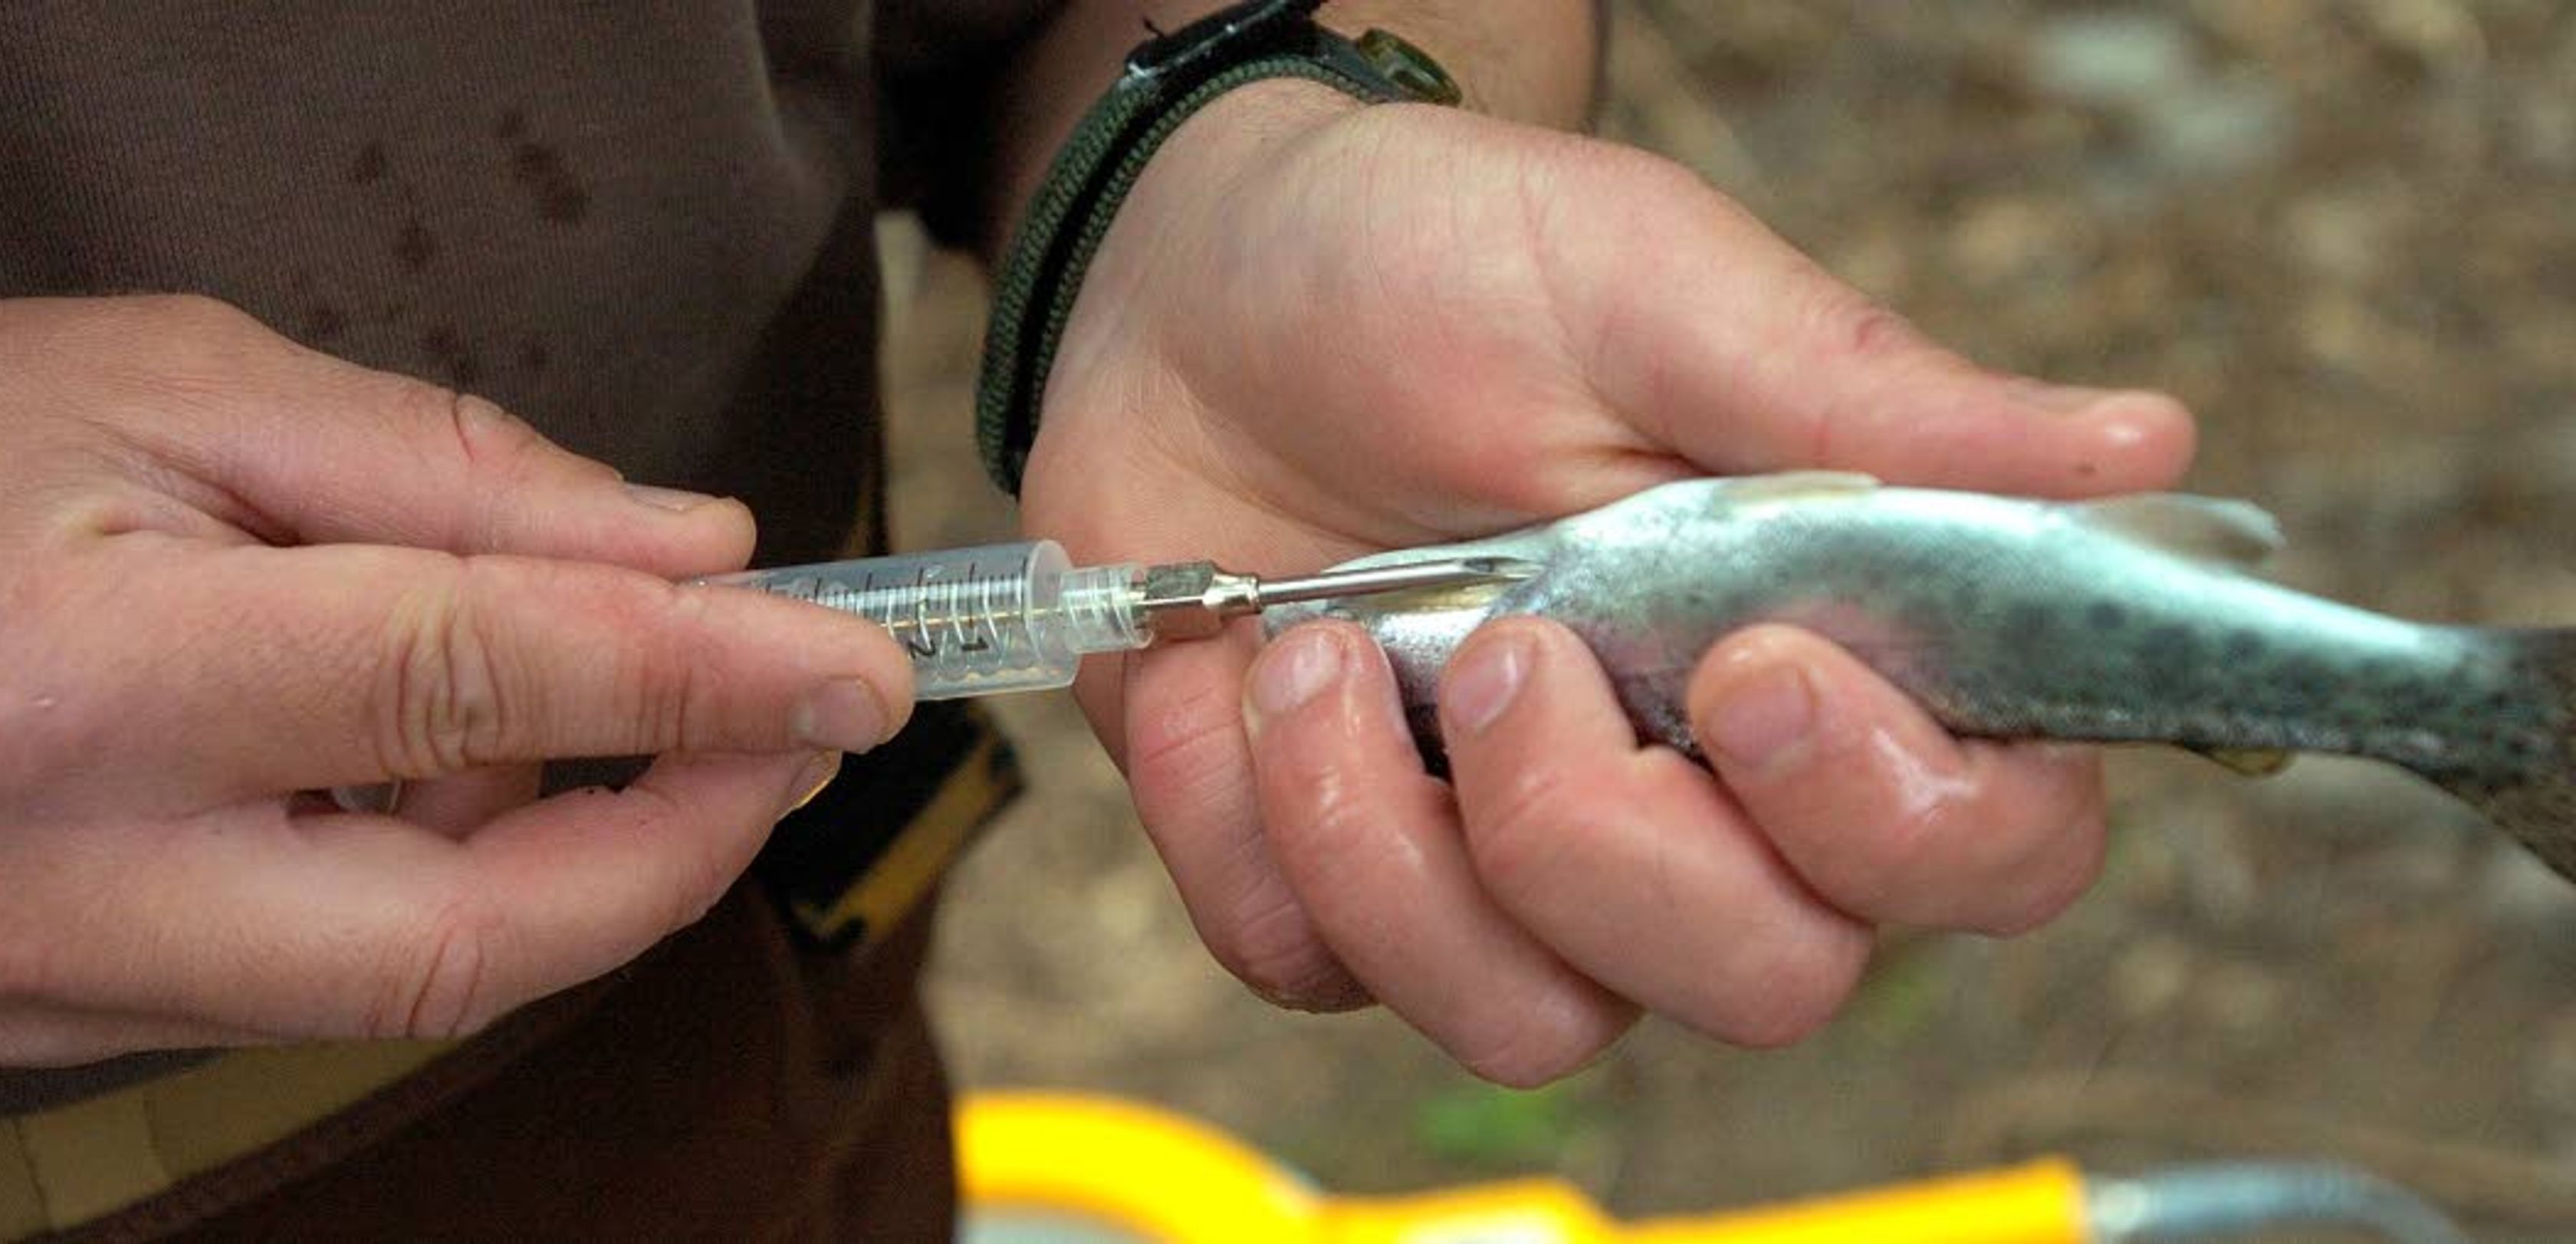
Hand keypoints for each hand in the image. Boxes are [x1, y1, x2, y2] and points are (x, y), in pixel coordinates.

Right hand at [0, 297, 911, 1064]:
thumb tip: (691, 560)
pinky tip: (440, 775)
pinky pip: (307, 987)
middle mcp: (53, 883)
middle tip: (785, 735)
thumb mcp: (170, 381)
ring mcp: (36, 992)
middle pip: (466, 938)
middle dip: (675, 848)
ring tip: (605, 713)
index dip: (696, 684)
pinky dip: (428, 885)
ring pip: (405, 984)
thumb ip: (452, 481)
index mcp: (75, 685)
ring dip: (564, 861)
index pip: (467, 691)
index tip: (857, 670)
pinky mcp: (36, 1031)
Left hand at [1021, 88, 2195, 1082]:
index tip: (1752, 674)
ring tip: (1314, 650)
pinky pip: (1315, 973)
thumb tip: (2143, 452)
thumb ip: (1865, 397)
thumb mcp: (1647, 283)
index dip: (1897, 822)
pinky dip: (1248, 831)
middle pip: (1766, 982)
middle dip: (1605, 843)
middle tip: (1499, 647)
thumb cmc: (1446, 264)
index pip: (1985, 847)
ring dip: (1396, 848)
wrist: (1198, 287)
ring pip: (1535, 1025)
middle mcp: (1698, 796)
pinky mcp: (1341, 884)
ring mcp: (1515, 861)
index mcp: (1830, 650)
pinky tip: (1234, 678)